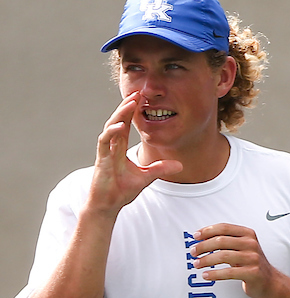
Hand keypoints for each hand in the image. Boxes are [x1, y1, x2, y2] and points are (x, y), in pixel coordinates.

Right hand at [88, 92, 181, 215]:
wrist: (107, 205)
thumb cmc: (121, 190)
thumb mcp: (146, 177)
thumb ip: (160, 168)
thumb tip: (180, 164)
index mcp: (118, 147)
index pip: (125, 124)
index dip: (132, 111)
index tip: (140, 98)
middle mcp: (110, 146)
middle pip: (117, 121)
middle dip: (126, 107)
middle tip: (137, 92)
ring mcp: (105, 152)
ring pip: (110, 128)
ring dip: (120, 115)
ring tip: (130, 102)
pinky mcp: (101, 161)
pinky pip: (104, 143)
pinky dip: (111, 133)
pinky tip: (118, 126)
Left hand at [189, 223, 279, 297]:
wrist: (269, 281)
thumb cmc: (251, 263)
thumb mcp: (242, 247)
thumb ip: (226, 240)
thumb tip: (200, 239)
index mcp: (248, 234)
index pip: (224, 228)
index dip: (207, 231)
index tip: (195, 237)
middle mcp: (251, 244)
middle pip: (221, 240)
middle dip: (203, 246)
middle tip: (193, 252)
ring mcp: (253, 258)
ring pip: (223, 256)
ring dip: (206, 260)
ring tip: (196, 264)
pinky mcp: (252, 273)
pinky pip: (228, 272)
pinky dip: (214, 274)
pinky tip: (206, 275)